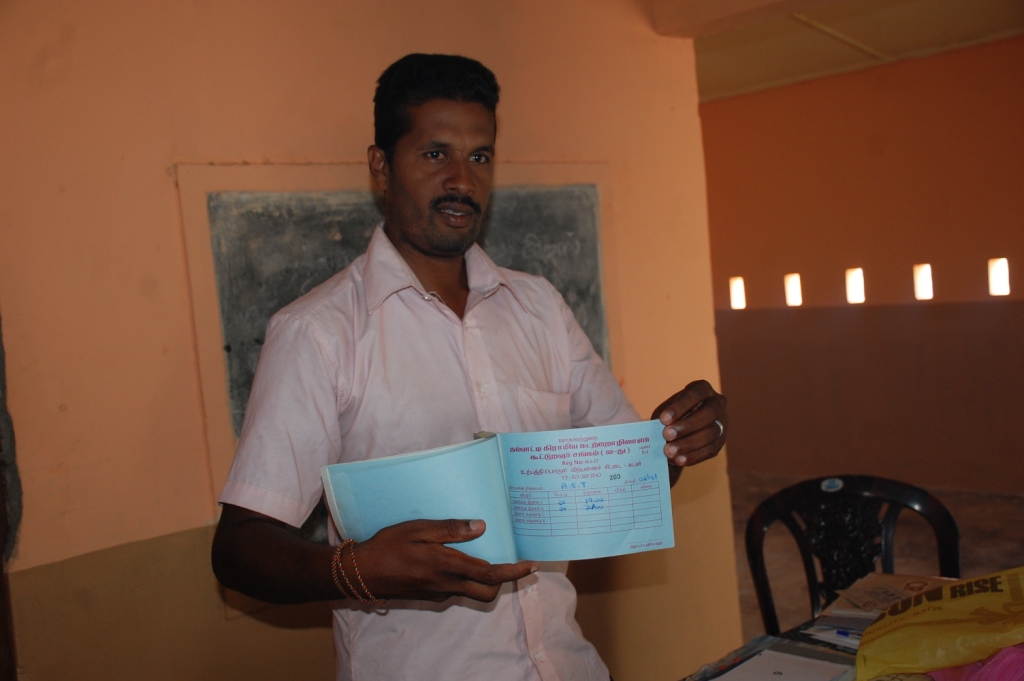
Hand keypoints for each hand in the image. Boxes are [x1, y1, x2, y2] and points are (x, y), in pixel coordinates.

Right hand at [354, 519, 537, 602]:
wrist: (361, 574)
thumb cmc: (388, 546)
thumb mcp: (417, 529)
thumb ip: (450, 529)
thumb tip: (481, 526)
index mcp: (447, 566)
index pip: (491, 574)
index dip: (515, 571)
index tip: (532, 564)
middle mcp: (447, 584)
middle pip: (488, 591)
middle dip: (505, 579)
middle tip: (512, 559)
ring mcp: (439, 592)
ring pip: (474, 593)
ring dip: (487, 580)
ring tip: (489, 556)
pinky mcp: (432, 595)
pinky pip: (459, 590)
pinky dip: (469, 579)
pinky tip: (461, 560)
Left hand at [651, 379, 727, 468]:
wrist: (678, 433)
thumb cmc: (669, 417)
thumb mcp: (665, 412)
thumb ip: (666, 419)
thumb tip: (661, 430)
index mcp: (702, 389)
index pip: (695, 393)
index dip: (680, 406)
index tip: (664, 419)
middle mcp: (717, 403)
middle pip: (708, 413)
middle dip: (686, 426)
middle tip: (667, 435)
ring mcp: (722, 422)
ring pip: (711, 433)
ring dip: (689, 443)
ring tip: (669, 451)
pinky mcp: (721, 441)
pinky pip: (711, 450)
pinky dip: (693, 456)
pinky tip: (679, 460)